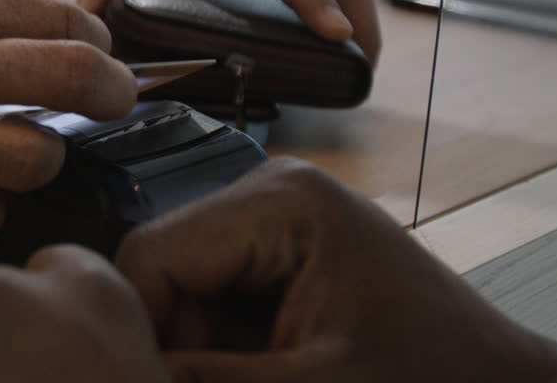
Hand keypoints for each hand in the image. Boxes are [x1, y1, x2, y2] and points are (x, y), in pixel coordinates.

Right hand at [114, 159, 556, 382]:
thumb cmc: (435, 376)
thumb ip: (209, 381)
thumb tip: (122, 374)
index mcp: (279, 200)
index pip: (153, 251)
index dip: (138, 326)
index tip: (146, 380)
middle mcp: (267, 192)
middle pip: (163, 267)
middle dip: (172, 339)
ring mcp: (272, 220)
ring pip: (181, 288)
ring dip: (194, 348)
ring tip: (248, 376)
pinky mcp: (279, 253)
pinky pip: (213, 298)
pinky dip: (218, 346)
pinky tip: (256, 369)